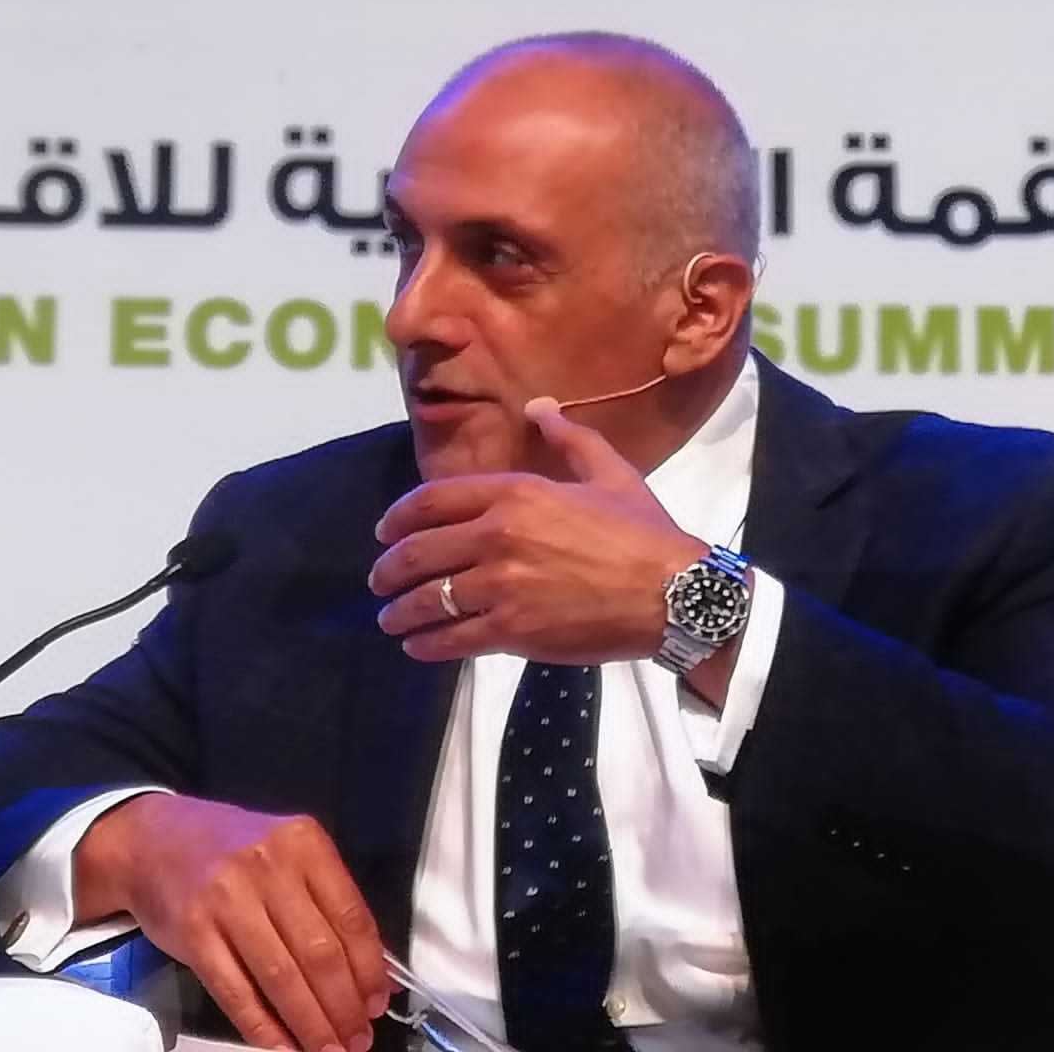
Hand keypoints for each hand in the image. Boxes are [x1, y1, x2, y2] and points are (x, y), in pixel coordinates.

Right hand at [73, 793, 390, 1050]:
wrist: (153, 841)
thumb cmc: (234, 850)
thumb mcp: (290, 856)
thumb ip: (332, 905)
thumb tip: (380, 972)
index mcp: (304, 843)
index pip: (351, 917)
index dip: (369, 969)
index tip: (378, 1004)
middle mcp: (268, 867)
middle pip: (319, 953)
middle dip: (344, 1007)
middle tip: (357, 1039)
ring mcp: (227, 900)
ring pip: (281, 977)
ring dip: (310, 1024)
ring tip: (329, 1050)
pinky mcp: (194, 933)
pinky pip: (236, 991)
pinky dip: (263, 1027)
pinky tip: (283, 1047)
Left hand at [368, 397, 707, 662]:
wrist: (673, 592)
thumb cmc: (642, 532)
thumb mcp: (609, 472)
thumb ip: (568, 438)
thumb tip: (539, 407)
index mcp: (517, 493)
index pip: (433, 501)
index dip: (398, 518)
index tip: (383, 533)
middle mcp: (499, 535)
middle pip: (419, 552)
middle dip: (389, 569)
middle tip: (380, 580)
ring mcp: (502, 586)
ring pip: (429, 599)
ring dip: (401, 611)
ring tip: (391, 619)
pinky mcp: (513, 630)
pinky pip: (452, 638)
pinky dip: (427, 644)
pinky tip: (417, 646)